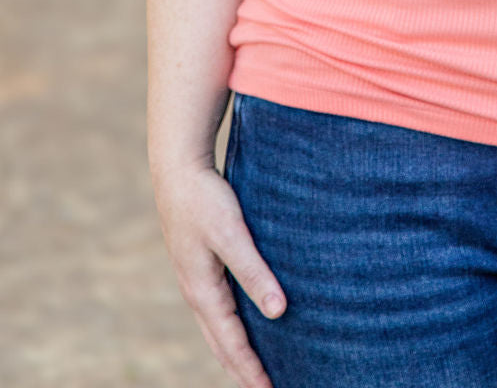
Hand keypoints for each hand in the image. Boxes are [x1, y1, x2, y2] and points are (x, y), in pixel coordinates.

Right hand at [153, 164, 285, 387]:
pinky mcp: (200, 266)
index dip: (251, 370)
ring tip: (257, 369)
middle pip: (220, 344)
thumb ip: (254, 272)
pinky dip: (230, 328)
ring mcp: (195, 280)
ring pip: (217, 328)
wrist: (177, 170)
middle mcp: (197, 292)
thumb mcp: (232, 234)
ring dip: (235, 352)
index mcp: (203, 292)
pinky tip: (247, 324)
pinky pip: (217, 309)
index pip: (231, 343)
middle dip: (241, 370)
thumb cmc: (205, 200)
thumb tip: (278, 312)